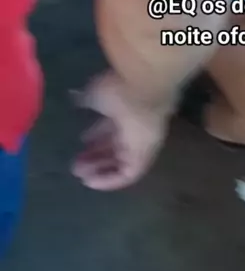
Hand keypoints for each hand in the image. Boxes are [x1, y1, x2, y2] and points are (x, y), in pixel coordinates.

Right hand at [70, 71, 165, 190]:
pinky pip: (126, 175)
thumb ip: (85, 100)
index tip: (79, 140)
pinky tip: (90, 182)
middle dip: (94, 156)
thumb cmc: (119, 89)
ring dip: (100, 170)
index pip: (109, 125)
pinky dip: (109, 180)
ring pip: (119, 161)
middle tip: (75, 165)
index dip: (94, 135)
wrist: (143, 92)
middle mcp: (133, 126)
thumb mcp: (94, 92)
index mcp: (123, 108)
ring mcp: (140, 143)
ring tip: (80, 175)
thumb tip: (74, 99)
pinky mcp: (144, 159)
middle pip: (113, 145)